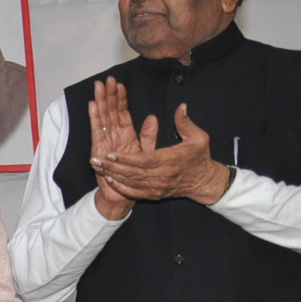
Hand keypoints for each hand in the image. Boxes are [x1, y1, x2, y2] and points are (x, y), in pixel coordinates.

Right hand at [86, 78, 147, 219]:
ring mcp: (105, 143)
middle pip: (110, 112)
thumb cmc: (138, 177)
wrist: (126, 196)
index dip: (121, 98)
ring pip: (103, 118)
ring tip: (99, 87)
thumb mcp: (151, 152)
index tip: (119, 83)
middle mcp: (114, 138)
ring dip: (100, 102)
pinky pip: (97, 132)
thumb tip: (154, 118)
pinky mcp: (99, 151)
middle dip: (108, 95)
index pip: (122, 113)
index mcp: (127, 136)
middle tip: (106, 79)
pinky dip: (95, 119)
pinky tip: (94, 106)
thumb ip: (150, 136)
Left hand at [93, 102, 232, 206]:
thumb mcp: (198, 138)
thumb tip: (181, 107)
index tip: (111, 153)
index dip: (126, 158)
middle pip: (133, 172)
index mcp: (171, 160)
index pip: (145, 160)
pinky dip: (122, 186)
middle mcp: (163, 175)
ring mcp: (158, 187)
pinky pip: (135, 192)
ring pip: (131, 182)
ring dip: (113, 175)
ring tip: (98, 167)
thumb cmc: (199, 157)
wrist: (204, 181)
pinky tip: (110, 179)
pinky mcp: (155, 194)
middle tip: (96, 160)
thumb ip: (185, 123)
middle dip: (113, 166)